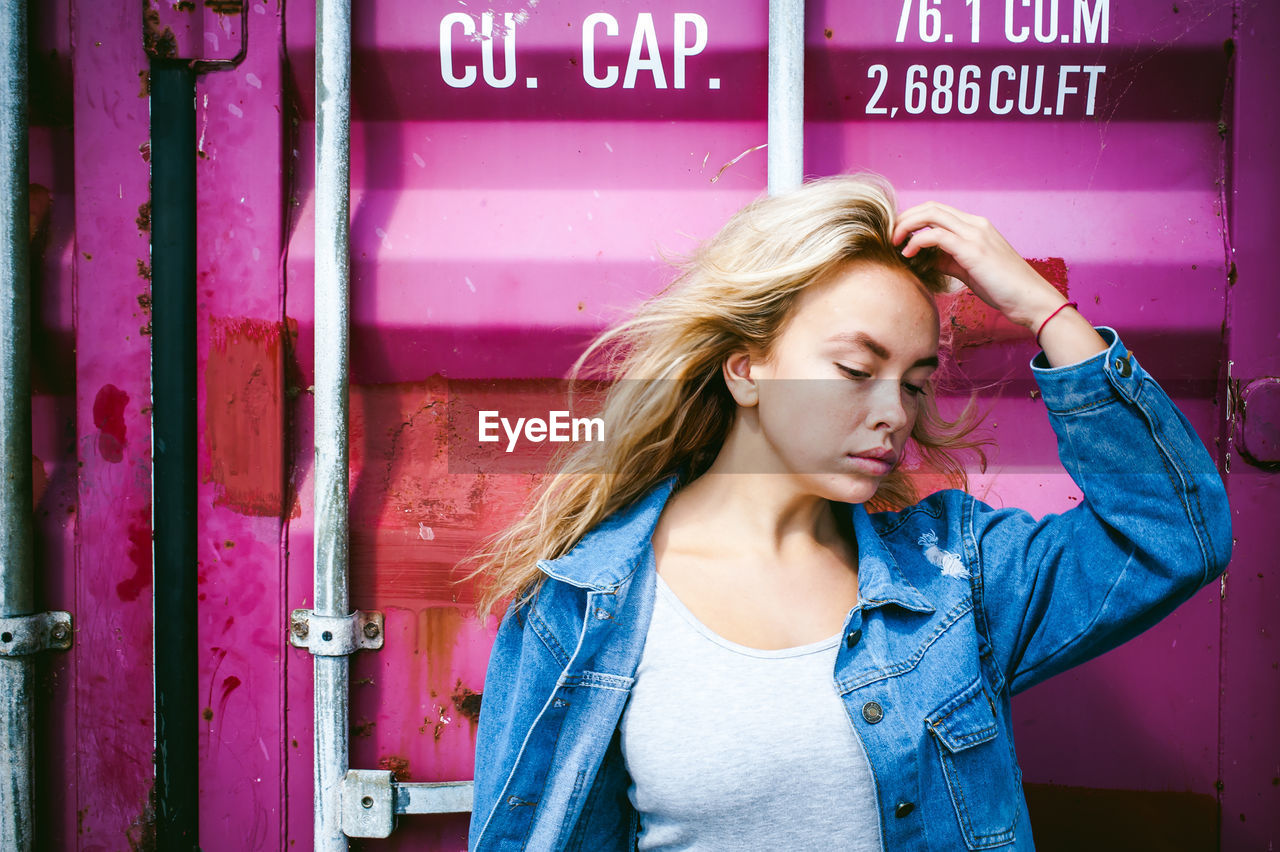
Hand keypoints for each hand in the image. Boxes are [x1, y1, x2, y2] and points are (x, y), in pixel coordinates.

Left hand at [891, 201, 1066, 330]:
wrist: (1030, 299)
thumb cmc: (1002, 288)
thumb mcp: (969, 269)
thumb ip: (948, 259)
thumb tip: (924, 258)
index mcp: (975, 226)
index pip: (937, 211)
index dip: (912, 219)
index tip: (897, 236)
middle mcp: (975, 224)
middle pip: (930, 207)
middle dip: (904, 218)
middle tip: (889, 236)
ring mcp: (975, 234)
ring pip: (931, 215)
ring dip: (906, 226)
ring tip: (894, 243)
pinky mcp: (973, 249)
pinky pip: (936, 236)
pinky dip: (917, 241)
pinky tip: (909, 255)